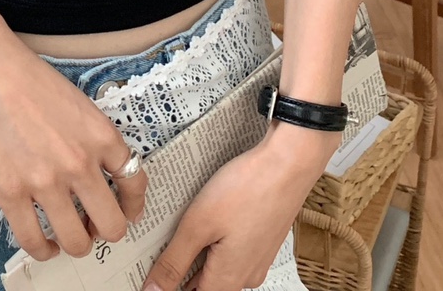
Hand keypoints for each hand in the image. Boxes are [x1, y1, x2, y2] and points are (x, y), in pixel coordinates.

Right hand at [0, 15, 148, 262]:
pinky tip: (42, 243)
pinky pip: (33, 240)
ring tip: (66, 236)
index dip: (133, 206)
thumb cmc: (26, 75)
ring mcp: (45, 181)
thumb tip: (96, 173)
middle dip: (106, 231)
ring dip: (75, 244)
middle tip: (93, 226)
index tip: (126, 212)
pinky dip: (42, 249)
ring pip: (76, 242)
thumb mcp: (76, 102)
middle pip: (112, 224)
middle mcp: (80, 163)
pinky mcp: (10, 192)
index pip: (135, 182)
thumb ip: (91, 138)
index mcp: (101, 135)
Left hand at [140, 129, 337, 290]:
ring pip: (218, 268)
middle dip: (181, 269)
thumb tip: (154, 290)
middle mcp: (246, 276)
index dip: (168, 285)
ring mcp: (257, 258)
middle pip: (204, 285)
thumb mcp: (199, 224)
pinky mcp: (262, 240)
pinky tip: (207, 219)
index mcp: (229, 280)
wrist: (288, 163)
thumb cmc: (249, 188)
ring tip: (182, 227)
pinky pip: (232, 252)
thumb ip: (174, 261)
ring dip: (197, 254)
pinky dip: (214, 242)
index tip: (154, 271)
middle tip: (163, 245)